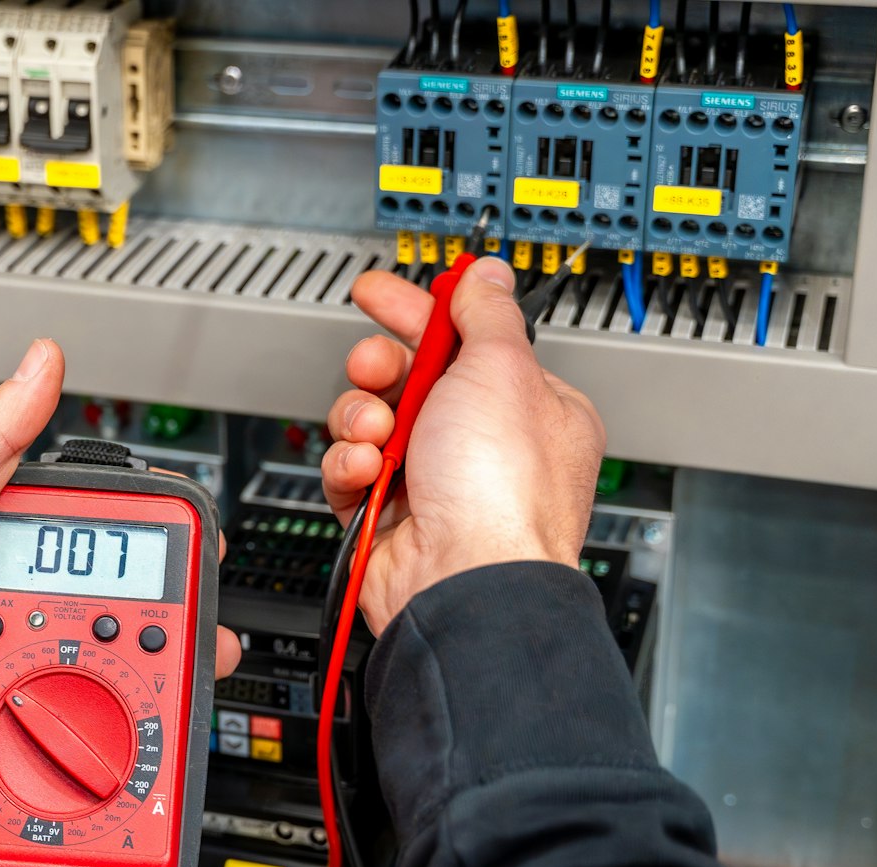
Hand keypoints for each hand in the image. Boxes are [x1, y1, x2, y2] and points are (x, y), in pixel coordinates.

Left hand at [0, 339, 243, 866]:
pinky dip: (92, 742)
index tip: (188, 544)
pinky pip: (70, 740)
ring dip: (126, 687)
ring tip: (148, 685)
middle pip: (109, 611)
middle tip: (187, 628)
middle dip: (153, 624)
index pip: (87, 534)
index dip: (139, 540)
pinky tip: (107, 736)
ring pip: (99, 680)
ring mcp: (11, 678)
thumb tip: (40, 363)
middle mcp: (6, 613)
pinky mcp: (11, 740)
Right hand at [322, 258, 606, 633]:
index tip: (381, 294)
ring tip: (377, 433)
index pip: (466, 342)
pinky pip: (350, 471)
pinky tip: (366, 471)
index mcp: (525, 407)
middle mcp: (481, 446)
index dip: (421, 312)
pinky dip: (351, 466)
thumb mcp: (502, 368)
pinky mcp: (386, 516)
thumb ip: (487, 314)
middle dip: (381, 369)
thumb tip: (484, 277)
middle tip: (374, 366)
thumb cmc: (500, 490)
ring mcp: (433, 482)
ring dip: (363, 418)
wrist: (462, 578)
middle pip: (409, 379)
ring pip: (371, 422)